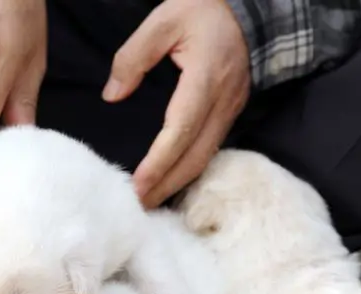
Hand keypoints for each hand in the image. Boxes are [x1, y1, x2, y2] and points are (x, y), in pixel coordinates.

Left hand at [103, 0, 250, 207]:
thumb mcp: (163, 20)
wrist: (248, 8)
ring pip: (205, 157)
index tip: (137, 184)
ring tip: (148, 201)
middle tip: (137, 207)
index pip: (180, 131)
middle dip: (166, 186)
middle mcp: (223, 101)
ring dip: (177, 183)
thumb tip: (112, 94)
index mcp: (206, 79)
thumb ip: (133, 56)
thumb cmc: (203, 10)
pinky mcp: (230, 112)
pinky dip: (188, 169)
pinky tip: (169, 181)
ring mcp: (230, 109)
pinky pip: (210, 148)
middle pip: (195, 156)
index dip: (158, 162)